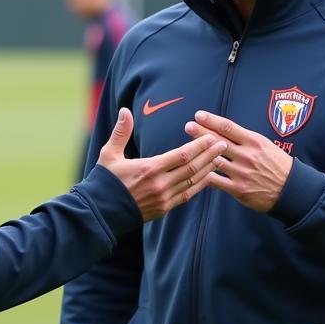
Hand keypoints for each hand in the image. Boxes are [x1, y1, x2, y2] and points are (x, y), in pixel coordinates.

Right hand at [97, 108, 226, 220]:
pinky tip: (207, 177)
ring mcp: (164, 198)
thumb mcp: (109, 154)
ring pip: (192, 182)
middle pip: (191, 167)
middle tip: (223, 144)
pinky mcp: (164, 208)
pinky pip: (187, 195)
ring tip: (220, 159)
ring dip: (208, 169)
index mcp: (148, 168)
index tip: (211, 137)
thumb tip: (125, 111)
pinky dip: (199, 185)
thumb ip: (121, 132)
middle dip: (209, 155)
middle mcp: (160, 184)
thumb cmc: (104, 182)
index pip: (181, 155)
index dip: (199, 146)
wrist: (101, 213)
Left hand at [184, 111, 292, 211]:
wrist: (292, 190)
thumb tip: (224, 131)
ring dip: (199, 153)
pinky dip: (204, 175)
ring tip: (186, 148)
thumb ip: (245, 139)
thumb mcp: (266, 146)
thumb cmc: (278, 165)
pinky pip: (216, 181)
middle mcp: (247, 155)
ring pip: (215, 160)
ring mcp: (242, 172)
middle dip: (201, 133)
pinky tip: (193, 170)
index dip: (211, 120)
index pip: (228, 127)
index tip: (198, 115)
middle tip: (188, 126)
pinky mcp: (238, 189)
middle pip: (218, 141)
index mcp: (254, 141)